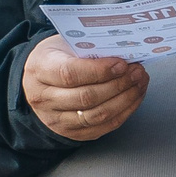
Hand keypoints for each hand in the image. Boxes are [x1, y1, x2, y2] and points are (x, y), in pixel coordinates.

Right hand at [22, 35, 147, 141]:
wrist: (36, 82)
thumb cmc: (55, 58)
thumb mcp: (63, 44)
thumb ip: (88, 48)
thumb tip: (123, 51)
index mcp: (40, 70)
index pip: (70, 74)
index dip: (99, 70)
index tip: (121, 63)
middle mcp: (45, 99)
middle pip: (86, 97)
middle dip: (118, 85)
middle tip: (137, 72)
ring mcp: (57, 120)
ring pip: (97, 115)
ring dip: (125, 99)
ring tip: (139, 83)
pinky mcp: (72, 133)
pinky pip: (103, 127)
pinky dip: (124, 112)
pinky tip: (134, 97)